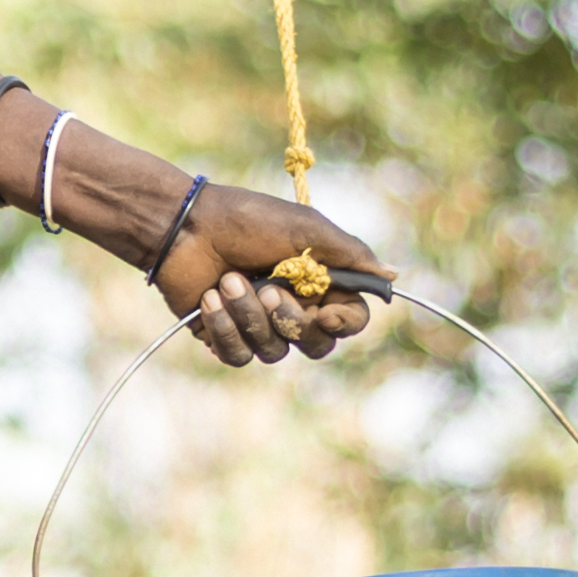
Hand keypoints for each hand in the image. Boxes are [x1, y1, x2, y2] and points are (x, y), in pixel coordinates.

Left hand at [153, 179, 396, 366]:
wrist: (184, 225)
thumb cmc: (245, 220)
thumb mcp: (304, 229)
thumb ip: (349, 254)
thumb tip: (393, 275)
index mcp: (319, 282)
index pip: (350, 320)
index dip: (343, 324)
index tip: (325, 313)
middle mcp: (293, 307)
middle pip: (315, 345)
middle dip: (289, 320)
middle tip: (267, 288)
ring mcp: (259, 325)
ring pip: (274, 352)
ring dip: (249, 317)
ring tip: (228, 281)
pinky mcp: (226, 336)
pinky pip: (238, 357)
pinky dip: (224, 328)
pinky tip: (210, 298)